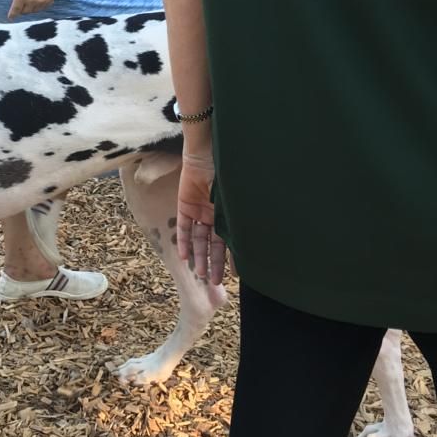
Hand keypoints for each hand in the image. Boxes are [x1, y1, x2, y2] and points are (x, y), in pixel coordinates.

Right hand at [7, 0, 73, 18]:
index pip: (45, 6)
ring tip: (20, 9)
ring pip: (25, 10)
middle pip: (34, 9)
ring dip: (23, 10)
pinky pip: (15, 9)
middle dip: (32, 7)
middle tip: (28, 3)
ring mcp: (29, 0)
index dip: (40, 3)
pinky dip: (12, 14)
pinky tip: (10, 18)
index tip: (36, 1)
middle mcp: (40, 1)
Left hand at [177, 148, 228, 283]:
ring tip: (201, 274)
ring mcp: (199, 211)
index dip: (233, 257)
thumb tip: (252, 240)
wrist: (205, 155)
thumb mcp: (234, 200)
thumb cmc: (225, 174)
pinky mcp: (185, 206)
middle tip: (216, 281)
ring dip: (200, 256)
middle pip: (214, 244)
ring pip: (199, 240)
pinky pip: (184, 228)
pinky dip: (184, 241)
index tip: (236, 274)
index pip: (231, 240)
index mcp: (229, 213)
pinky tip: (184, 257)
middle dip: (216, 263)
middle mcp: (214, 215)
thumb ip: (238, 219)